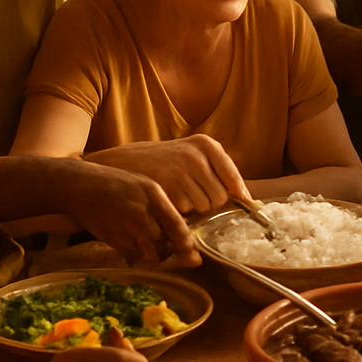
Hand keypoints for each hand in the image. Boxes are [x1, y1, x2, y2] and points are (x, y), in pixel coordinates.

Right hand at [55, 160, 198, 268]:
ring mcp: (128, 229)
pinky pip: (132, 255)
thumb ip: (162, 207)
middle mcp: (143, 214)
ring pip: (150, 254)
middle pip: (166, 245)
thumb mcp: (145, 187)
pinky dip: (135, 254)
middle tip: (168, 249)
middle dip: (169, 251)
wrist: (81, 186)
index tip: (192, 256)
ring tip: (148, 245)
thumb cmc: (116, 184)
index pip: (178, 227)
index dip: (186, 245)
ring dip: (152, 255)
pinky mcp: (114, 240)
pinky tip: (130, 241)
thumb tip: (182, 228)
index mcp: (154, 197)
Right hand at [85, 135, 252, 215]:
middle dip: (210, 205)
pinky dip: (180, 216)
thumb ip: (211, 169)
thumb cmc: (154, 165)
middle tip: (193, 202)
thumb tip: (245, 196)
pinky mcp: (167, 190)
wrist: (115, 168)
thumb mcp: (184, 154)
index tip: (246, 204)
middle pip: (220, 197)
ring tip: (177, 202)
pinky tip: (168, 207)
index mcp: (204, 144)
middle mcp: (195, 155)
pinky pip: (186, 213)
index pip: (232, 176)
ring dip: (195, 212)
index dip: (240, 193)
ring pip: (204, 207)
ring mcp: (181, 172)